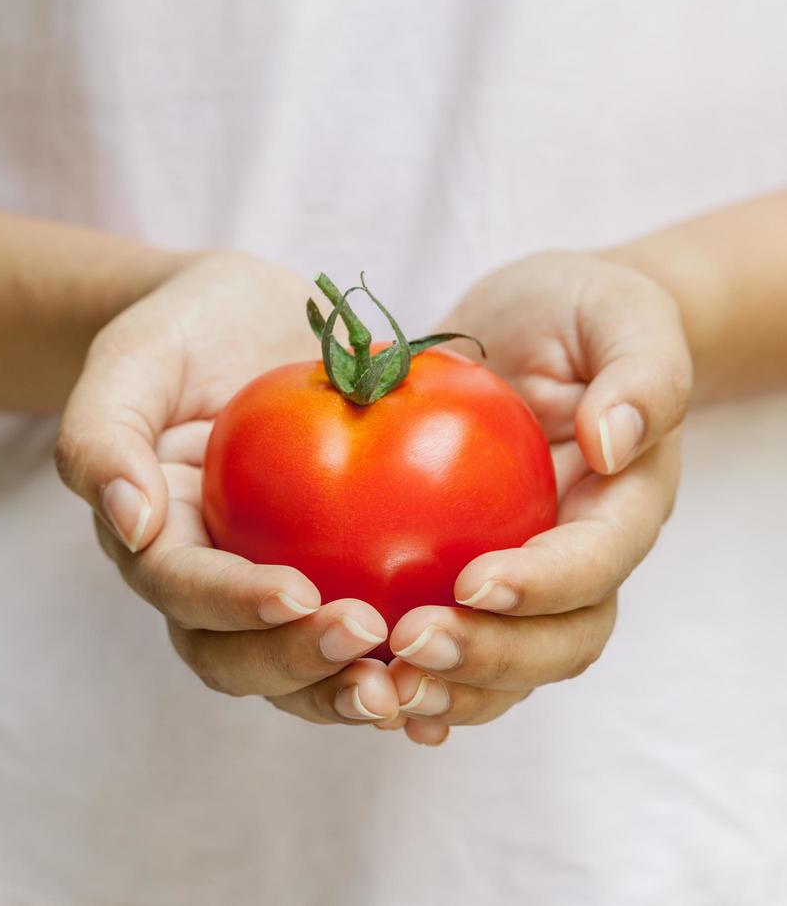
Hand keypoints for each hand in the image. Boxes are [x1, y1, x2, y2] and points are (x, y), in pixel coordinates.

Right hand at [56, 252, 398, 725]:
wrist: (243, 317)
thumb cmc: (183, 332)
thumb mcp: (130, 362)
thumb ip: (103, 438)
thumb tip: (133, 523)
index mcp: (159, 537)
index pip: (185, 590)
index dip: (236, 605)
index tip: (301, 594)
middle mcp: (211, 575)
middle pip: (237, 656)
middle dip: (298, 665)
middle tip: (368, 640)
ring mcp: (272, 576)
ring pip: (299, 664)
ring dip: (350, 686)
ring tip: (414, 686)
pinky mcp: (334, 565)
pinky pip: (362, 620)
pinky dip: (400, 657)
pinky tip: (458, 661)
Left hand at [382, 251, 690, 744]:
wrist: (540, 328)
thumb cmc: (582, 313)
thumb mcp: (621, 314)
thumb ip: (639, 374)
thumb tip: (611, 443)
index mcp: (624, 503)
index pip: (598, 563)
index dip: (544, 587)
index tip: (475, 582)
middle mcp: (583, 556)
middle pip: (559, 641)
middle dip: (492, 656)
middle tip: (413, 646)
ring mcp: (530, 574)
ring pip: (509, 664)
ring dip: (451, 688)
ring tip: (380, 688)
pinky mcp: (474, 573)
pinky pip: (459, 642)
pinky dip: (421, 679)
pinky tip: (362, 689)